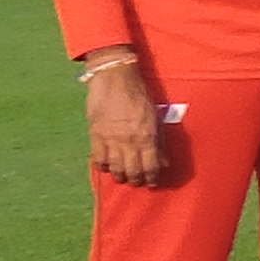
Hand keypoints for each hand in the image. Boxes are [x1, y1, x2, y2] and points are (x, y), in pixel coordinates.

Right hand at [80, 54, 172, 188]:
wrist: (115, 77)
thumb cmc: (139, 95)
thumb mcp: (155, 117)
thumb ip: (159, 141)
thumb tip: (164, 163)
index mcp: (147, 137)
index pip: (150, 167)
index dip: (152, 179)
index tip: (152, 183)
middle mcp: (129, 141)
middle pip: (132, 172)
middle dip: (136, 181)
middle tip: (137, 182)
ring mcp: (110, 139)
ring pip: (115, 169)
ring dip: (120, 176)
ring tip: (123, 177)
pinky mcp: (95, 135)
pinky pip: (97, 159)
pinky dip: (102, 166)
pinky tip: (106, 166)